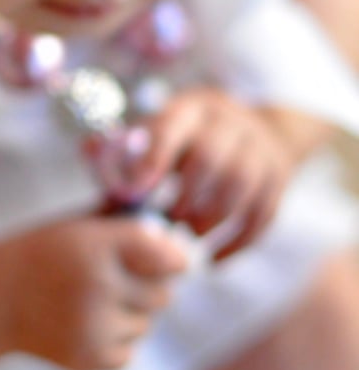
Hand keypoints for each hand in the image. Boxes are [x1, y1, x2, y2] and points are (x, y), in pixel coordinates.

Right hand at [0, 216, 187, 369]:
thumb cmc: (36, 254)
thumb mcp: (74, 226)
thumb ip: (123, 228)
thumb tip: (176, 237)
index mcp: (95, 246)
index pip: (168, 257)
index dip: (172, 259)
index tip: (166, 260)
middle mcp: (98, 286)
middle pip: (163, 295)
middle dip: (146, 287)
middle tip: (113, 280)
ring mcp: (93, 328)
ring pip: (145, 325)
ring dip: (127, 315)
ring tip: (88, 303)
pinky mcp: (87, 360)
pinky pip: (127, 352)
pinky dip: (112, 342)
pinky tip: (81, 325)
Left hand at [111, 89, 296, 260]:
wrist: (259, 129)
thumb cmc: (188, 140)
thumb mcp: (158, 130)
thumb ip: (124, 146)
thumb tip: (90, 150)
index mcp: (191, 109)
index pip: (174, 127)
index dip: (154, 159)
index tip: (138, 193)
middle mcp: (230, 122)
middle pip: (210, 159)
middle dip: (184, 198)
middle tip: (166, 221)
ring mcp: (260, 148)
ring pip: (240, 186)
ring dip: (209, 219)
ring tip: (187, 235)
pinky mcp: (279, 177)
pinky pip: (263, 214)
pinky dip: (237, 243)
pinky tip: (214, 260)